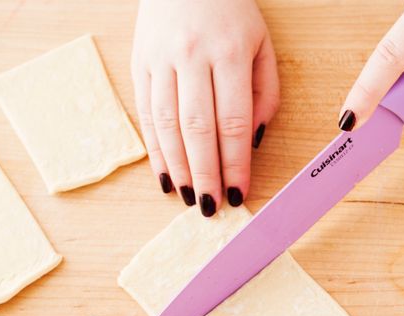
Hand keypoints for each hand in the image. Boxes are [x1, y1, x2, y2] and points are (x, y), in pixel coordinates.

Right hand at [132, 0, 279, 215]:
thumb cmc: (230, 12)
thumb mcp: (262, 44)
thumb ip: (264, 93)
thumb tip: (253, 142)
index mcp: (229, 52)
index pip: (232, 121)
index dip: (235, 163)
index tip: (239, 193)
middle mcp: (191, 57)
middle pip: (197, 129)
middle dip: (206, 174)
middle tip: (212, 207)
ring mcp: (160, 60)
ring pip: (167, 125)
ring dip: (178, 168)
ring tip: (190, 197)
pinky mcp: (139, 63)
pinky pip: (146, 114)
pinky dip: (155, 150)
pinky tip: (165, 175)